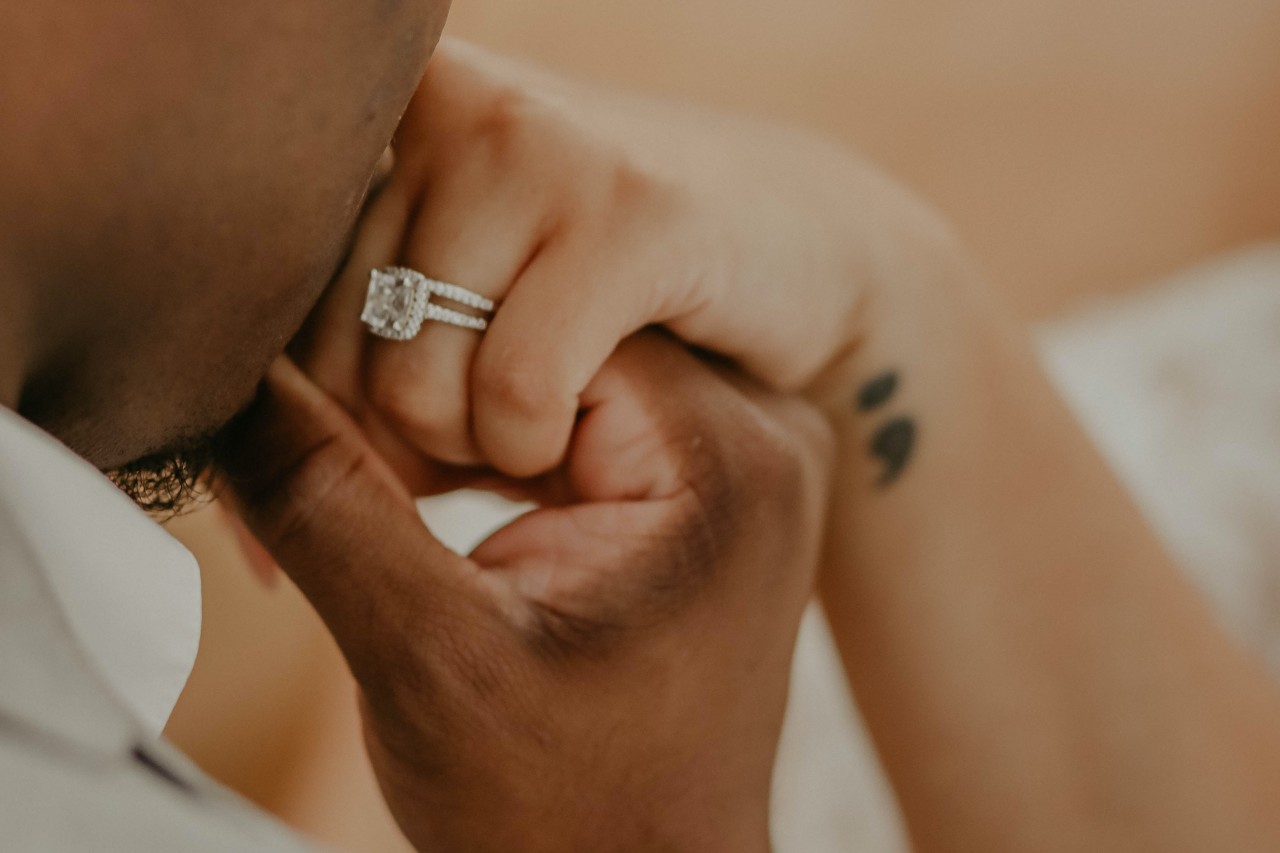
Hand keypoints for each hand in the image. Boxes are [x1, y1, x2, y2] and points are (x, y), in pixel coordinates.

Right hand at [220, 333, 831, 852]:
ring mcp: (734, 457)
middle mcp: (759, 432)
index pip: (549, 314)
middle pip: (556, 332)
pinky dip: (489, 445)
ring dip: (454, 420)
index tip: (363, 443)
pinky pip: (575, 415)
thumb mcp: (426, 656)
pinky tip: (435, 489)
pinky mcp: (694, 486)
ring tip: (398, 488)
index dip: (428, 363)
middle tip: (364, 466)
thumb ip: (322, 500)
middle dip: (436, 396)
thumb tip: (230, 368)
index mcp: (728, 454)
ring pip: (554, 366)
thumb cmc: (561, 812)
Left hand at [297, 39, 956, 476]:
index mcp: (381, 111)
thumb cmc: (603, 295)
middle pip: (329, 356)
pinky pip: (521, 385)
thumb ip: (351, 377)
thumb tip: (248, 540)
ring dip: (472, 456)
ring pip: (416, 382)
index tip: (373, 474)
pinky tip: (568, 442)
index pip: (264, 303)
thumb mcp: (461, 310)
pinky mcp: (629, 210)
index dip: (306, 419)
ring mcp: (536, 144)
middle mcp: (442, 102)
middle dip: (396, 449)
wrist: (789, 244)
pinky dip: (536, 445)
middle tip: (470, 460)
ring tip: (522, 439)